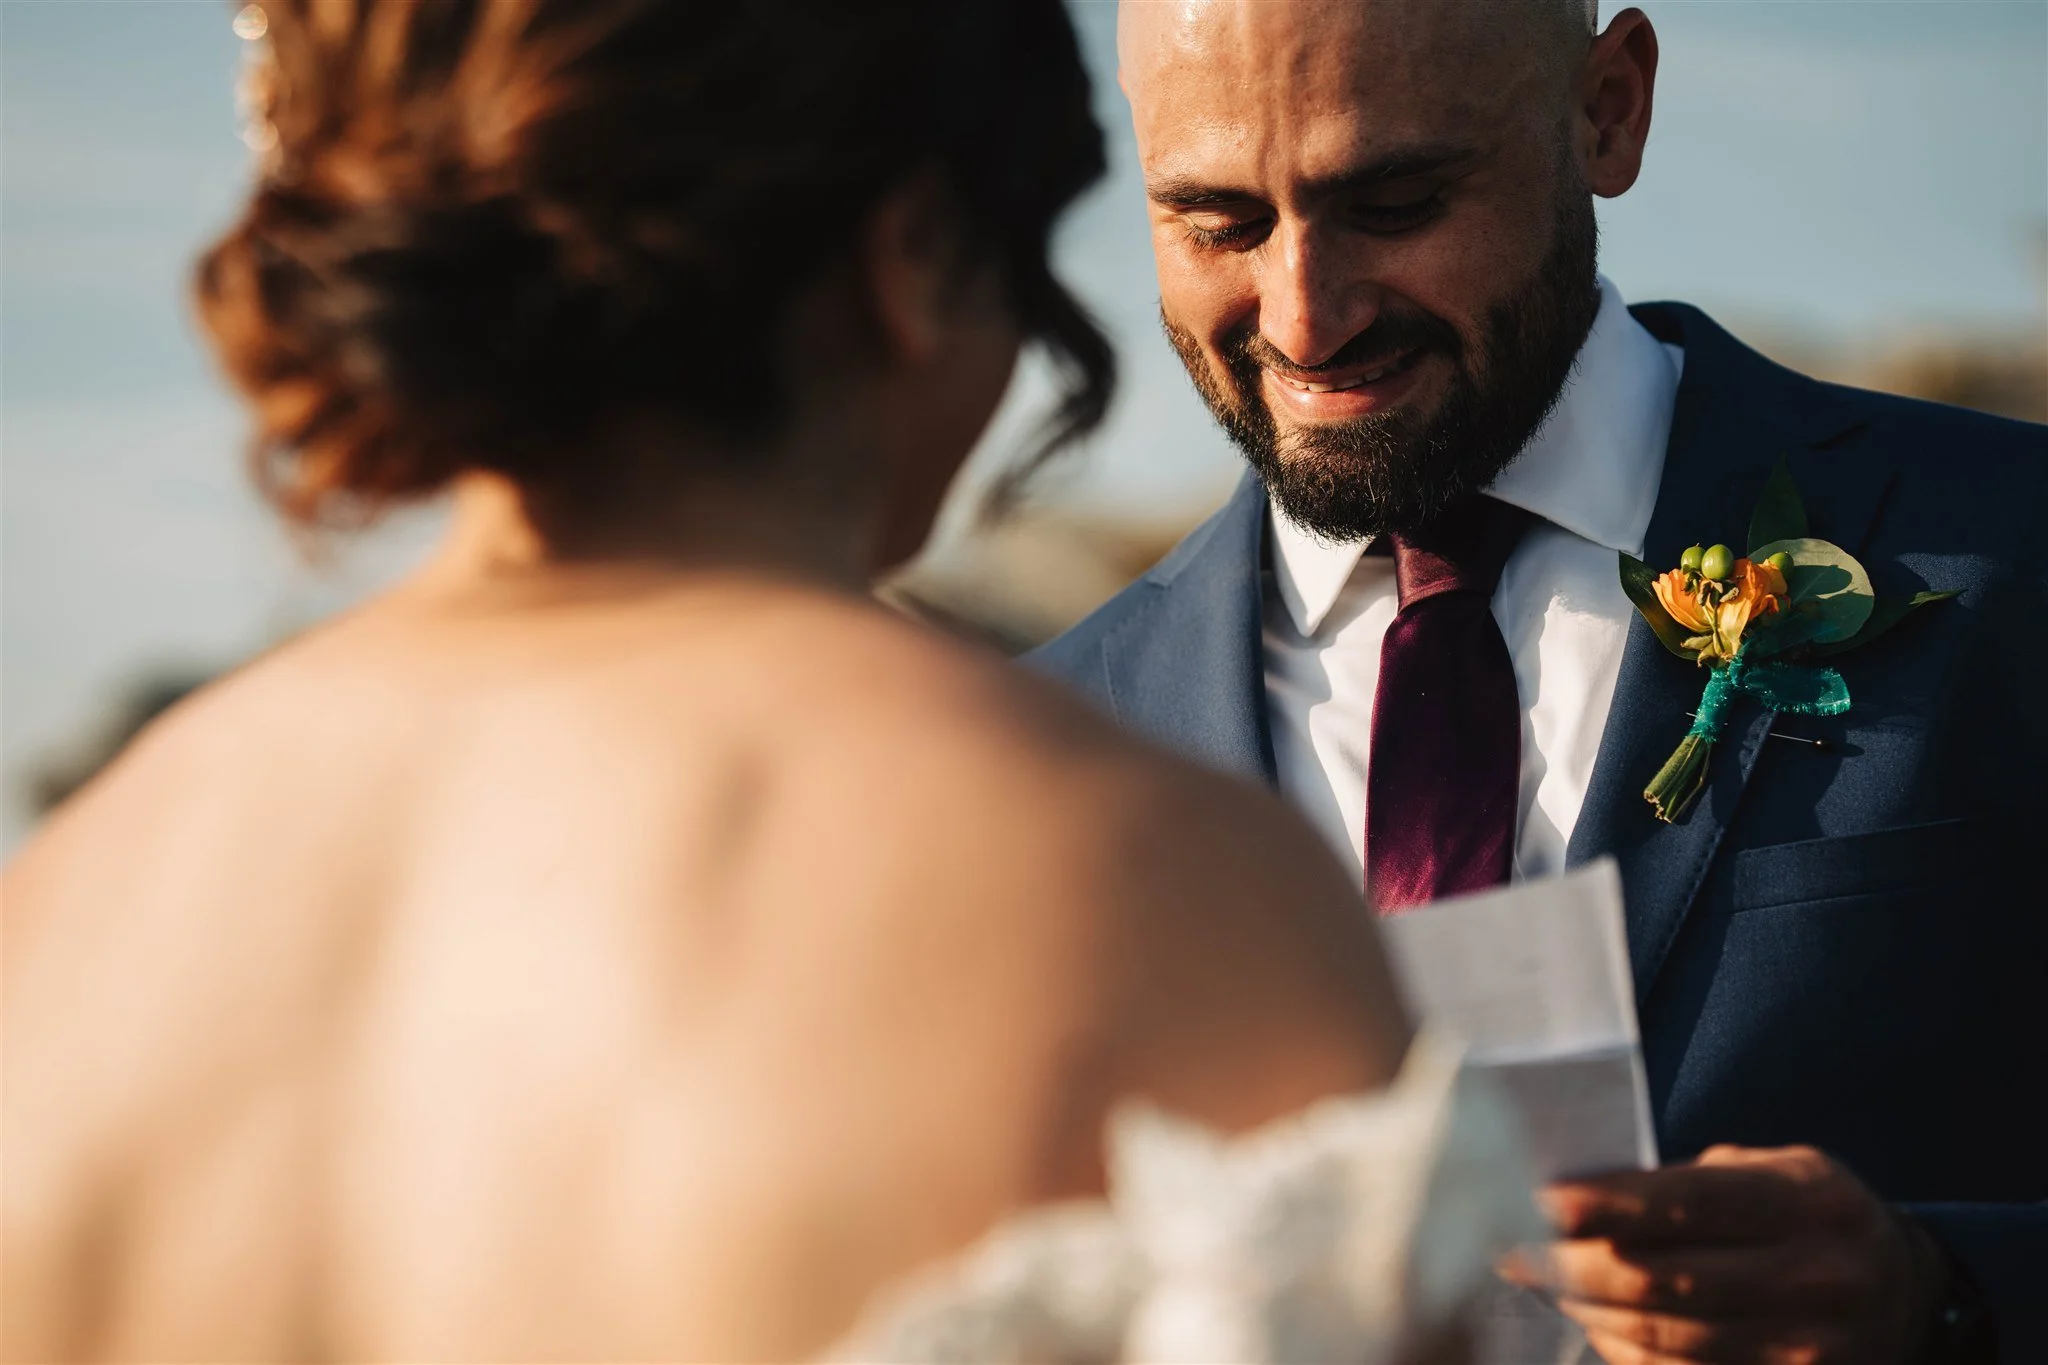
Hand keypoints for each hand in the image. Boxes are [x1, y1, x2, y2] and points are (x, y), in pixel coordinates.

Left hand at [1498, 1144, 1948, 1364]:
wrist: (1906, 1291)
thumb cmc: (1808, 1213)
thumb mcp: (1771, 1171)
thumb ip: (1685, 1182)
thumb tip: (1572, 1191)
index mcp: (1806, 1201)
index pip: (1683, 1203)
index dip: (1601, 1205)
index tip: (1533, 1199)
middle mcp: (1819, 1277)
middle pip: (1662, 1279)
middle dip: (1571, 1263)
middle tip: (1508, 1246)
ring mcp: (1812, 1348)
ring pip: (1665, 1337)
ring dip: (1586, 1311)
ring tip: (1539, 1281)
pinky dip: (1625, 1352)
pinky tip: (1591, 1324)